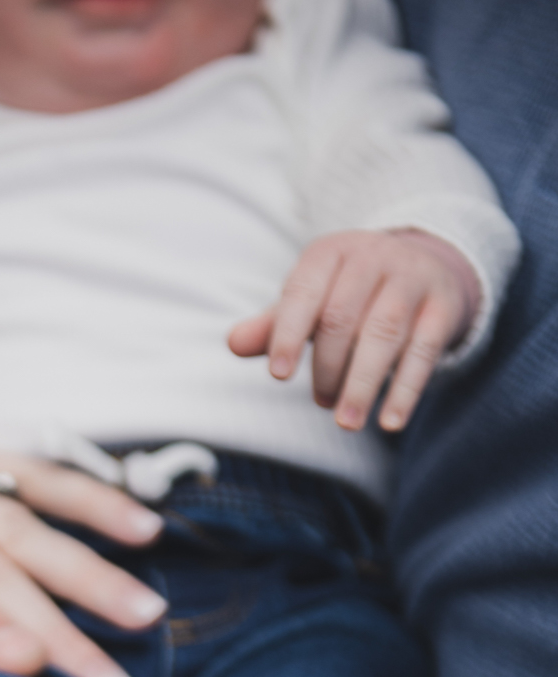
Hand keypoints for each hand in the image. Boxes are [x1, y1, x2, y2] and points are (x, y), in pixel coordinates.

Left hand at [229, 229, 478, 433]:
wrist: (426, 267)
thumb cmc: (350, 293)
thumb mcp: (310, 301)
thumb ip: (274, 325)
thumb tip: (233, 343)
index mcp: (330, 253)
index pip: (303, 293)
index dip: (289, 334)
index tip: (279, 375)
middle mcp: (373, 257)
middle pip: (342, 318)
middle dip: (327, 367)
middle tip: (320, 403)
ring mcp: (412, 279)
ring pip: (383, 334)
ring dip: (362, 385)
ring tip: (346, 423)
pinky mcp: (443, 306)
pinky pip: (423, 351)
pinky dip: (406, 390)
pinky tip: (390, 422)